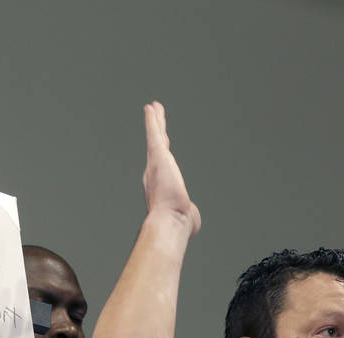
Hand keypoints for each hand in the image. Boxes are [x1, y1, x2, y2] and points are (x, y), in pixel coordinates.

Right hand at [143, 102, 200, 233]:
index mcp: (160, 185)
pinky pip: (154, 134)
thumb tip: (192, 223)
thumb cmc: (178, 224)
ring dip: (154, 121)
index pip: (162, 162)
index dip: (161, 149)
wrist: (170, 221)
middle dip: (156, 130)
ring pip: (155, 137)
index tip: (161, 141)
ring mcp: (154, 163)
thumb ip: (188, 215)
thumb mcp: (186, 218)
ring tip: (154, 107)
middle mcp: (154, 172)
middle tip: (155, 116)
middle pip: (157, 146)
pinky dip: (152, 121)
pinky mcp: (157, 156)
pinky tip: (151, 108)